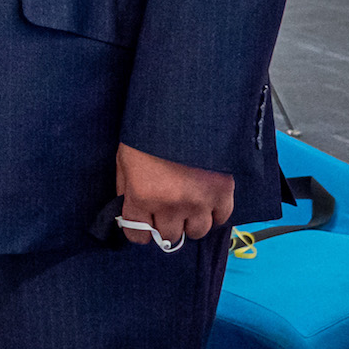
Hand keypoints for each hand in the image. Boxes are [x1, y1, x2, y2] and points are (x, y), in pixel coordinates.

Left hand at [115, 141, 234, 245]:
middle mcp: (171, 205)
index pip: (138, 234)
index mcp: (142, 196)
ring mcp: (199, 202)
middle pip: (169, 236)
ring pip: (196, 232)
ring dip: (190, 223)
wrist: (184, 112)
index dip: (139, 232)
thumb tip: (127, 209)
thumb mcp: (125, 159)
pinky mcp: (223, 194)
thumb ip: (126, 188)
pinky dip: (214, 214)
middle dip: (165, 226)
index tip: (142, 225)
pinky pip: (221, 219)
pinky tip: (206, 203)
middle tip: (165, 212)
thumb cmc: (148, 133)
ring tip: (187, 207)